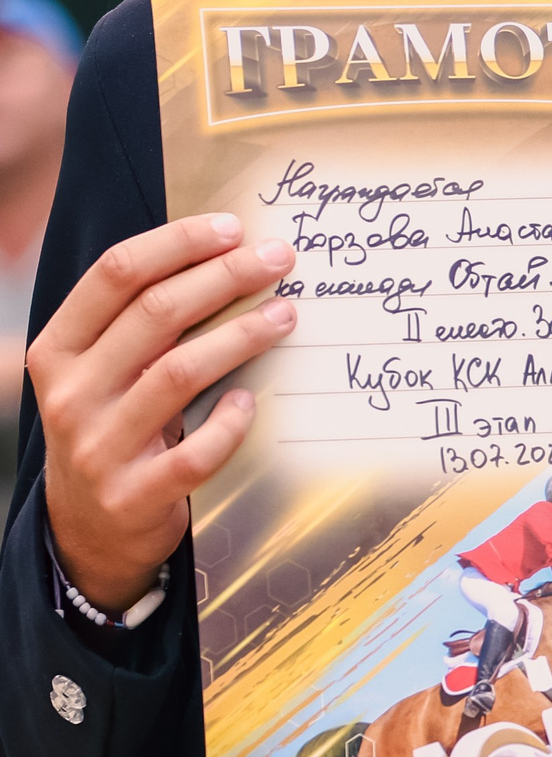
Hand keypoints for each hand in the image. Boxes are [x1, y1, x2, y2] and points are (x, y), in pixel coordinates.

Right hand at [31, 216, 298, 612]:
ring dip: (242, 337)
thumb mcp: (101, 373)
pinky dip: (231, 423)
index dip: (177, 243)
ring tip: (287, 314)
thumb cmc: (113, 426)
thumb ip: (140, 323)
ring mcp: (100, 447)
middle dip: (225, 277)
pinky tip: (252, 402)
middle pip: (155, 314)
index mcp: (59, 350)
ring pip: (179, 374)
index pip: (114, 275)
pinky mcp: (136, 494)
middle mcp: (72, 394)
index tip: (232, 228)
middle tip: (280, 258)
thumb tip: (225, 254)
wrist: (87, 528)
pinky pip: (196, 452)